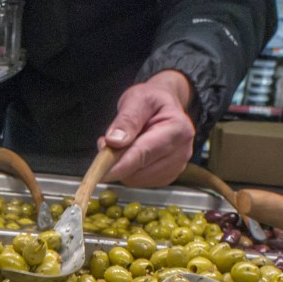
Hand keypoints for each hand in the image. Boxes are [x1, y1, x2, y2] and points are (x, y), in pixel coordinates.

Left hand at [101, 72, 195, 186]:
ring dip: (123, 167)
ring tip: (123, 145)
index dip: (120, 165)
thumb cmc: (151, 100)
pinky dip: (129, 172)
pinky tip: (130, 155)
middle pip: (139, 171)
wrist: (165, 104)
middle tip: (108, 143)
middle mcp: (182, 151)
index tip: (100, 172)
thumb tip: (114, 141)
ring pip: (137, 180)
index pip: (143, 154)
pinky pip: (141, 182)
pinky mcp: (168, 176)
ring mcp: (177, 166)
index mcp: (177, 129)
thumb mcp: (137, 99)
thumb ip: (126, 120)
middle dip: (118, 162)